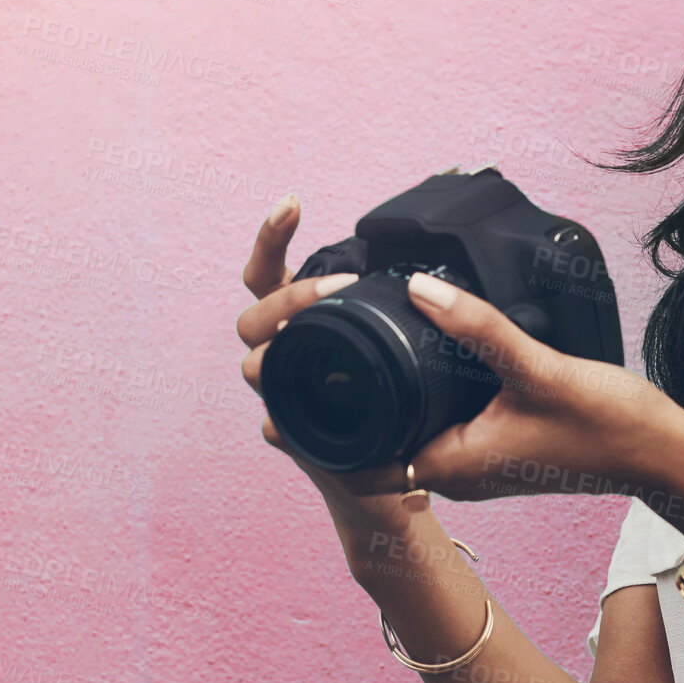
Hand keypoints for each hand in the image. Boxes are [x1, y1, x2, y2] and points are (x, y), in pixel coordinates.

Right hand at [235, 193, 411, 540]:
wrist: (391, 481)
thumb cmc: (395, 404)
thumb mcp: (406, 350)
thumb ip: (411, 316)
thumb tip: (430, 281)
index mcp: (303, 323)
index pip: (268, 272)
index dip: (272, 237)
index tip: (291, 201)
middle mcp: (282, 353)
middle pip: (253, 314)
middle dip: (288, 297)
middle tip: (335, 286)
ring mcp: (282, 393)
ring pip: (255, 362)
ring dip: (281, 345)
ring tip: (318, 332)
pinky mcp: (294, 437)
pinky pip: (276, 426)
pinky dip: (283, 421)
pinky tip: (290, 419)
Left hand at [325, 268, 683, 511]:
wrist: (662, 454)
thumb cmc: (607, 424)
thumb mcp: (536, 367)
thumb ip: (476, 326)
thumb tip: (414, 288)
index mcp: (449, 466)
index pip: (356, 454)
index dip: (318, 417)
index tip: (297, 365)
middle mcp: (453, 471)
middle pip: (372, 439)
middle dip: (340, 397)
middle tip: (315, 336)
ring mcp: (472, 460)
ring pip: (402, 428)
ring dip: (377, 393)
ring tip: (350, 336)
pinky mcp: (492, 444)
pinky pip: (434, 421)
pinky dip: (414, 392)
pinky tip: (414, 351)